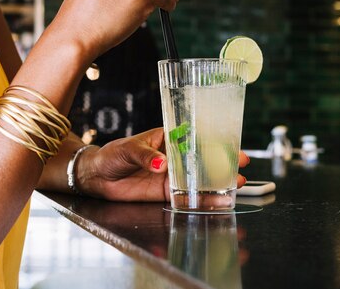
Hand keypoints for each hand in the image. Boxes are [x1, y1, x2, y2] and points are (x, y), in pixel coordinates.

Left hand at [76, 128, 250, 201]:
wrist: (96, 176)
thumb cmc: (111, 155)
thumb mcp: (127, 149)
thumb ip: (145, 156)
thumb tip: (161, 164)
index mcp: (167, 138)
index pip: (194, 138)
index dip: (214, 141)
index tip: (231, 143)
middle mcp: (173, 157)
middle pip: (202, 159)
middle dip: (223, 162)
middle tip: (242, 165)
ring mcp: (171, 175)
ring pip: (199, 179)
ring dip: (217, 182)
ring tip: (237, 184)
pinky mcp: (165, 192)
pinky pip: (186, 196)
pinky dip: (202, 200)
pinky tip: (218, 201)